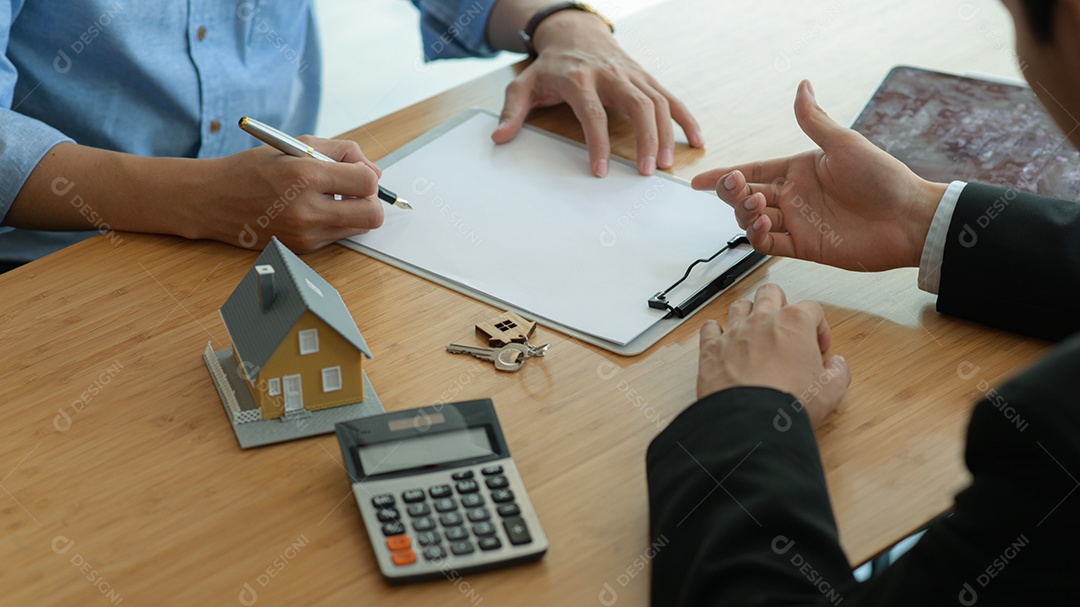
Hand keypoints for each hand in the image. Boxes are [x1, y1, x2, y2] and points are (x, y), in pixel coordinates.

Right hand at [193, 137, 384, 252]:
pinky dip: (334, 222)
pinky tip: (312, 209)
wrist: (213, 200)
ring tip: (329, 197)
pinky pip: (337, 236)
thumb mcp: (296, 145)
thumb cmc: (254, 169)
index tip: (356, 171)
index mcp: (304, 176)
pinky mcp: (303, 248)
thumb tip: (374, 171)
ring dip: (353, 212)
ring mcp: (305, 234)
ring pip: (359, 228)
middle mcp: (307, 210)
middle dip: (371, 200)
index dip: (368, 175)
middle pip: (372, 215)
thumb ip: (341, 151)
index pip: (367, 183)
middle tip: (354, 190)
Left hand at [491, 11, 703, 176]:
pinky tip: (695, 141)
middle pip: (637, 105)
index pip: (593, 113)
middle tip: (646, 171)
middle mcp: (611, 75)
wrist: (575, 34)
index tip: (602, 170)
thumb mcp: (524, 84)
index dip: (598, 142)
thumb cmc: (551, 66)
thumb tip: (499, 137)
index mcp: (579, 80)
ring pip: (658, 101)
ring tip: (665, 165)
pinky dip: (685, 118)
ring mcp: (632, 75)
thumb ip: (512, 112)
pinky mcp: (646, 78)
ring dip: (665, 134)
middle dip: (645, 138)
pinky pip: (671, 97)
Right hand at [692, 81, 947, 271]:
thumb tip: (801, 86)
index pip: (752, 170)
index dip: (725, 176)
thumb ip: (814, 120)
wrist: (909, 218)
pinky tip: (760, 227)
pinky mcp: (805, 247)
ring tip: (756, 205)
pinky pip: (770, 244)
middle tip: (735, 188)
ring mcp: (798, 222)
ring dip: (745, 213)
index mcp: (799, 170)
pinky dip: (758, 238)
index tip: (699, 181)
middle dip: (732, 193)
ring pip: (752, 220)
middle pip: (746, 196)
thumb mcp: (844, 143)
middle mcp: (794, 196)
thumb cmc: (883, 177)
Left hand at [697, 284, 849, 426]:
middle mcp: (762, 320)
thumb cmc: (788, 402)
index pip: (812, 309)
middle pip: (771, 293)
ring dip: (749, 313)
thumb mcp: (830, 391)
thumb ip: (838, 372)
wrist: (751, 420)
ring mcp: (734, 332)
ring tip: (756, 330)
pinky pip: (710, 328)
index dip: (820, 327)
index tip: (819, 346)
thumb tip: (837, 365)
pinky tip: (723, 340)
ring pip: (740, 305)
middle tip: (786, 325)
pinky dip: (716, 331)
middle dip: (781, 304)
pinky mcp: (711, 349)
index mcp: (794, 322)